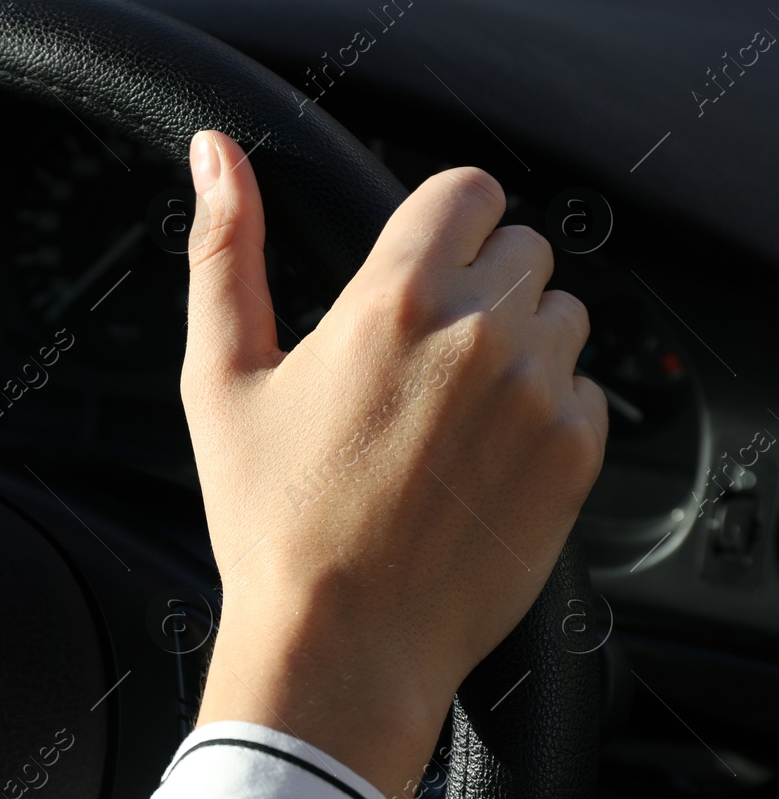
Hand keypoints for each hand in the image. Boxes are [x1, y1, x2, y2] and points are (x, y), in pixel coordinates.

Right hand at [182, 130, 605, 798]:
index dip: (440, 223)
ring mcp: (539, 395)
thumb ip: (226, 249)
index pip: (467, 191)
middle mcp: (481, 333)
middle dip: (474, 284)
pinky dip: (543, 410)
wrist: (342, 643)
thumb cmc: (272, 517)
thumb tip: (214, 155)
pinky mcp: (576, 454)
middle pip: (519, 249)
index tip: (416, 267)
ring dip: (516, 343)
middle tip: (416, 358)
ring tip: (447, 412)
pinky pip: (584, 391)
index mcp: (394, 299)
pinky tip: (478, 459)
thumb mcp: (221, 376)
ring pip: (560, 316)